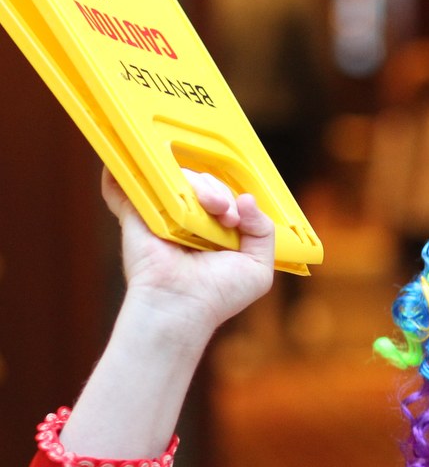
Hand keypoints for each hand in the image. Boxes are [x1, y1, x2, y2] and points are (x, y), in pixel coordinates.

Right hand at [101, 166, 275, 335]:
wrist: (182, 305)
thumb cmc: (219, 294)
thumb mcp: (257, 266)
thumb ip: (263, 231)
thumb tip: (246, 198)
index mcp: (214, 229)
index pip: (226, 196)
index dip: (235, 199)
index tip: (238, 217)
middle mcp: (188, 218)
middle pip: (204, 183)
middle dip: (220, 192)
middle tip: (226, 215)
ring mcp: (162, 213)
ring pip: (179, 176)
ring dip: (200, 185)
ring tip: (212, 207)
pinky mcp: (136, 211)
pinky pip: (128, 181)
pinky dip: (128, 168)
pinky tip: (146, 161)